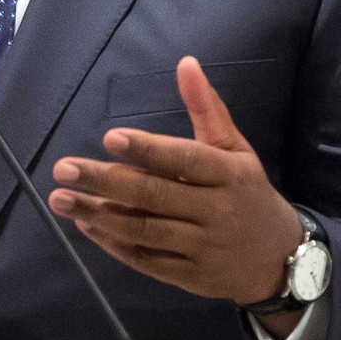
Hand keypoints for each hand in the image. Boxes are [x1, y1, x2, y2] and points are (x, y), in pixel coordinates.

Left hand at [49, 56, 303, 321]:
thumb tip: (186, 62)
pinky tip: (85, 226)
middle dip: (106, 182)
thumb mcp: (235, 149)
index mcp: (229, 175)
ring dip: (99, 215)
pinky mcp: (190, 277)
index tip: (110, 137)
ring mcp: (203, 248)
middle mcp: (217, 212)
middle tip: (63, 168)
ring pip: (145, 230)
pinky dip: (113, 244)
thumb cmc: (246, 192)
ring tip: (60, 199)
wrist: (279, 260)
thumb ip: (207, 108)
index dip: (148, 150)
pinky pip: (147, 260)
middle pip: (155, 196)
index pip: (184, 160)